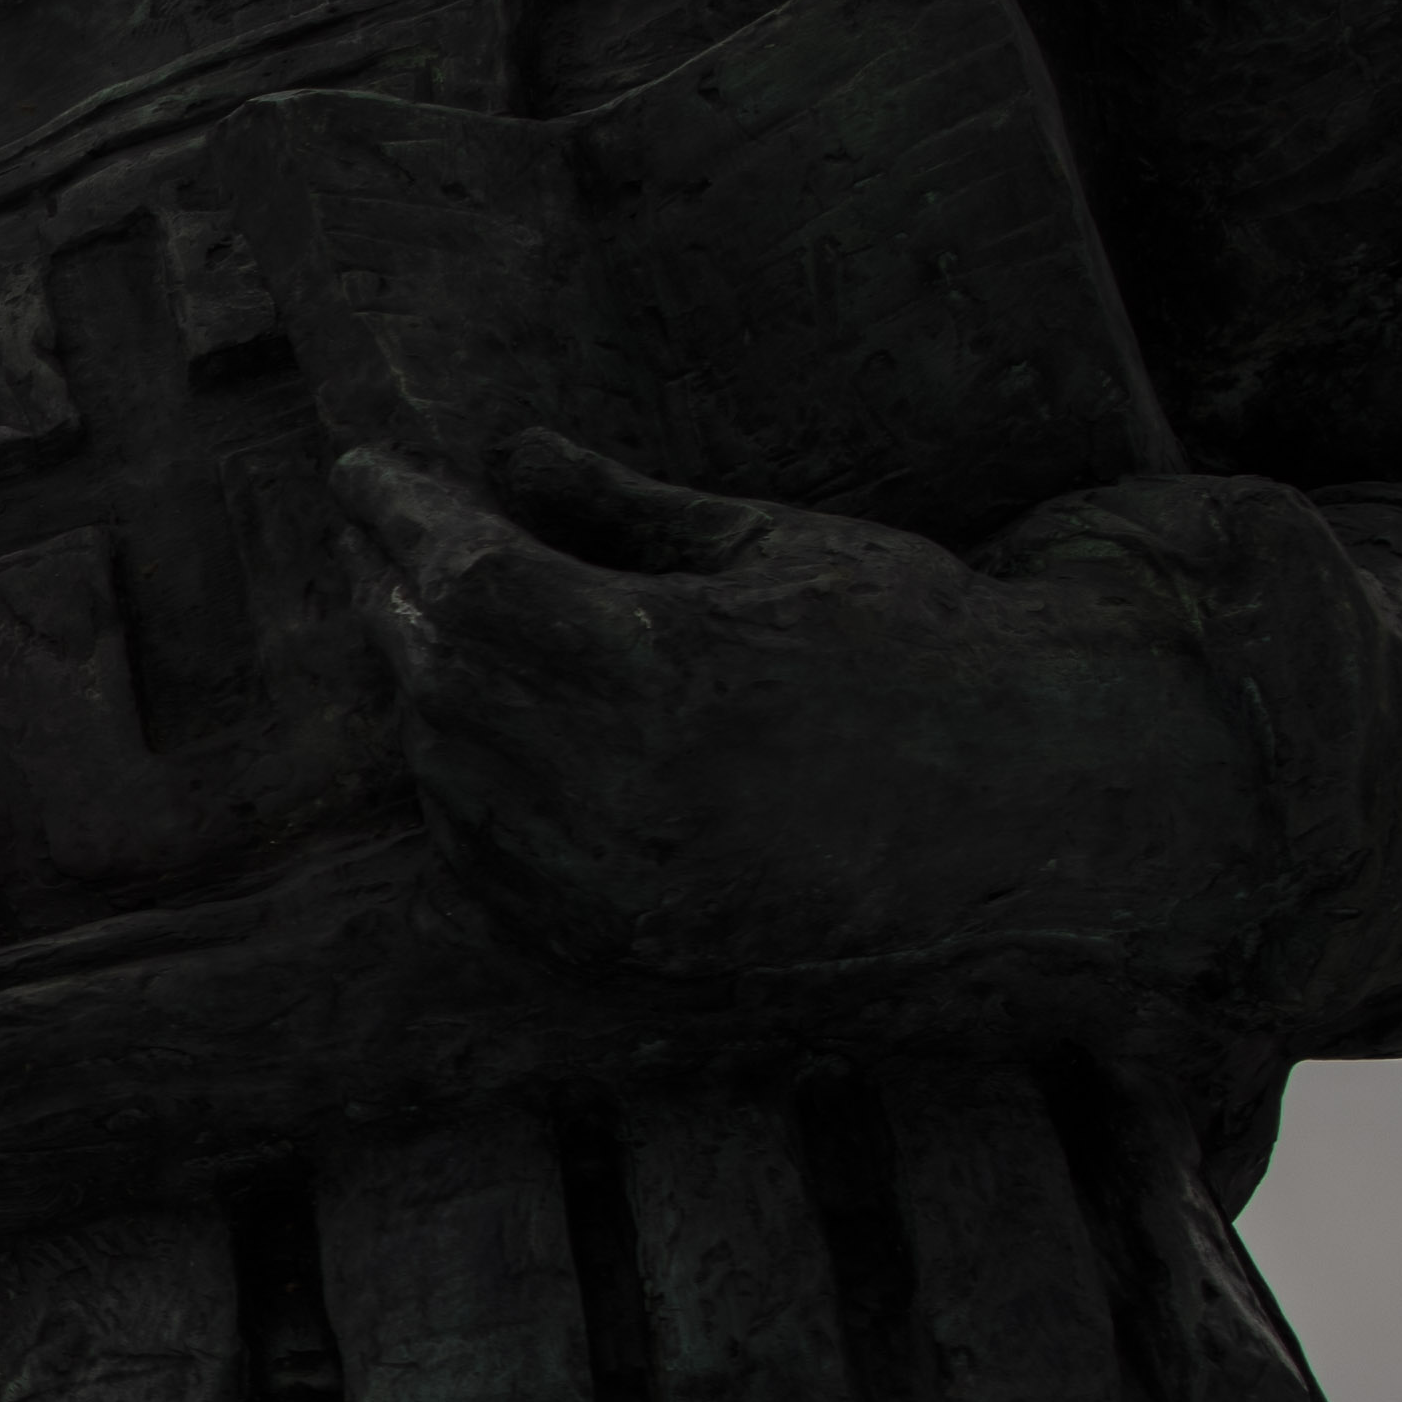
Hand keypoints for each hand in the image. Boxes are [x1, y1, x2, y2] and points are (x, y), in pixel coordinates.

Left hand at [336, 429, 1278, 1010]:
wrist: (1043, 824)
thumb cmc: (930, 655)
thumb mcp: (782, 549)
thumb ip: (627, 505)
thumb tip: (514, 448)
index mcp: (651, 660)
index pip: (462, 572)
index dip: (401, 514)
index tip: (358, 469)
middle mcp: (608, 783)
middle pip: (434, 669)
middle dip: (398, 593)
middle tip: (379, 536)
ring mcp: (604, 884)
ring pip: (445, 770)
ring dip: (425, 691)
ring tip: (428, 626)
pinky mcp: (613, 953)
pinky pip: (482, 864)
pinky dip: (464, 793)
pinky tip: (481, 740)